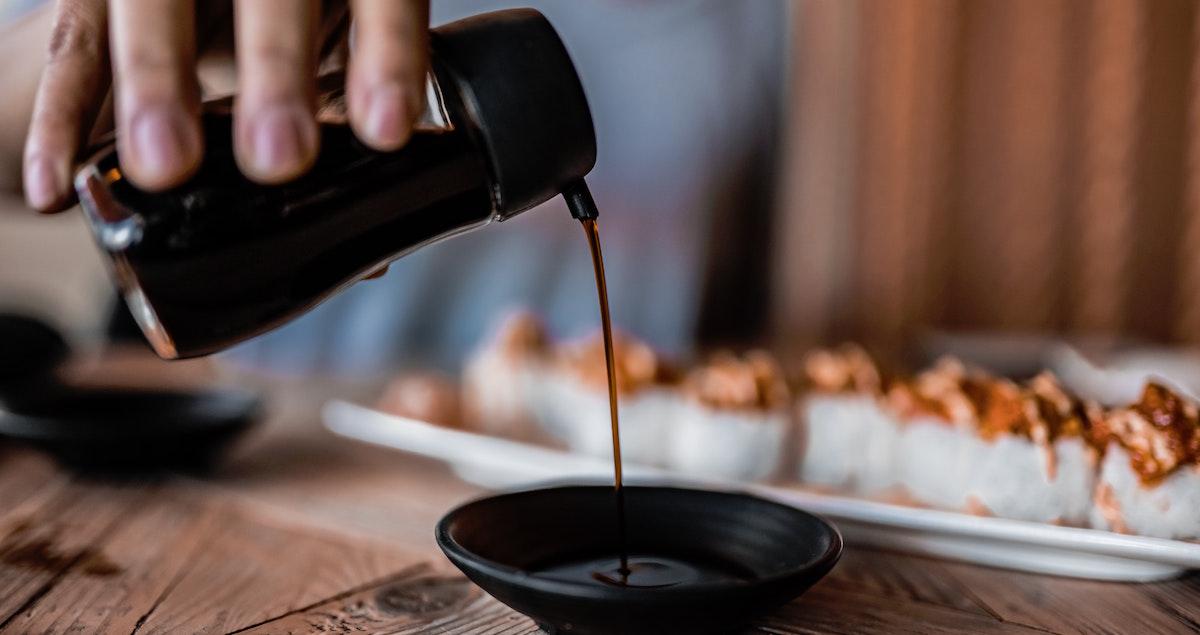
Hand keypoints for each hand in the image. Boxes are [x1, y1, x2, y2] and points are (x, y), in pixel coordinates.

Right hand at [22, 0, 429, 211]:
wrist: (213, 1)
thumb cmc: (291, 27)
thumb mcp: (331, 55)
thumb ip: (346, 124)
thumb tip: (366, 257)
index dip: (388, 58)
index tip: (387, 132)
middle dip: (275, 69)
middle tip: (279, 159)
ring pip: (152, 6)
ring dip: (158, 83)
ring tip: (166, 166)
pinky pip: (73, 48)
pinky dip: (60, 116)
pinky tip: (55, 186)